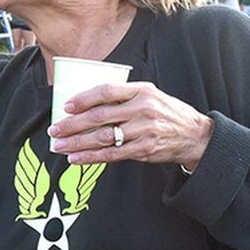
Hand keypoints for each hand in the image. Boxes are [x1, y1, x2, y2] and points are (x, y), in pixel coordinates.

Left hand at [47, 81, 213, 168]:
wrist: (195, 135)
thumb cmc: (166, 113)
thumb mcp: (150, 96)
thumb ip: (124, 97)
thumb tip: (87, 104)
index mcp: (142, 91)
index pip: (106, 92)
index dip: (84, 99)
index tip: (66, 106)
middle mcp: (143, 109)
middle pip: (100, 116)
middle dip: (73, 124)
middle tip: (54, 130)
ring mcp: (144, 131)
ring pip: (103, 137)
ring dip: (77, 143)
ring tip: (59, 146)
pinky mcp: (144, 149)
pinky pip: (112, 154)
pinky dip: (91, 157)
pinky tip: (76, 158)